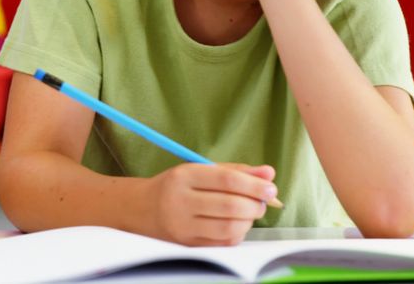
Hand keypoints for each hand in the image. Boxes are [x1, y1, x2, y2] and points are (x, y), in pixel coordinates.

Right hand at [146, 162, 277, 245]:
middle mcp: (180, 201)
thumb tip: (268, 173)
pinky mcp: (188, 244)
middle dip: (255, 204)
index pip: (227, 180)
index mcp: (184, 176)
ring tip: (250, 212)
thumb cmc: (178, 186)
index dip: (254, 185)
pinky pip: (224, 242)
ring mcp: (183, 225)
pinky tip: (237, 224)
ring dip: (249, 220)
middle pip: (230, 206)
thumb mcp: (201, 170)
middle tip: (263, 202)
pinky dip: (238, 233)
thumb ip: (236, 171)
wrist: (143, 208)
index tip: (271, 188)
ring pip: (229, 227)